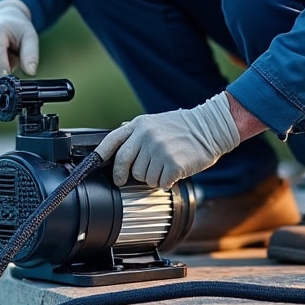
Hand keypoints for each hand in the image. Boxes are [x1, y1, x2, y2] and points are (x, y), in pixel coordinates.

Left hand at [94, 93, 240, 188]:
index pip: (112, 141)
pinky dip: (166, 182)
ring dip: (152, 177)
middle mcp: (146, 136)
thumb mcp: (154, 121)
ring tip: (164, 166)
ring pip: (143, 177)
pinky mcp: (172, 163)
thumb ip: (135, 130)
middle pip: (125, 165)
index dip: (100, 156)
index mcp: (139, 125)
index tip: (93, 167)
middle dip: (126, 175)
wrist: (211, 128)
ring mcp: (159, 149)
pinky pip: (160, 183)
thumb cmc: (183, 127)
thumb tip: (117, 135)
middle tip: (129, 179)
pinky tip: (174, 172)